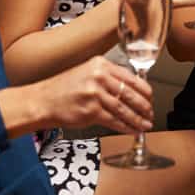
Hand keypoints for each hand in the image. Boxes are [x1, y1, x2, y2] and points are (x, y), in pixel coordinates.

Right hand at [36, 56, 153, 133]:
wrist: (43, 100)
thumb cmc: (64, 89)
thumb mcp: (87, 72)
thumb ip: (108, 77)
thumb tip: (131, 89)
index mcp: (100, 64)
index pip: (131, 78)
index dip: (145, 90)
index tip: (151, 98)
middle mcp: (99, 77)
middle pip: (131, 93)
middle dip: (144, 106)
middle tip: (151, 113)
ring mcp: (95, 94)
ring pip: (124, 109)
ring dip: (137, 119)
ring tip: (145, 124)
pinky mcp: (91, 111)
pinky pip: (114, 120)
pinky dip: (126, 127)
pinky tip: (132, 130)